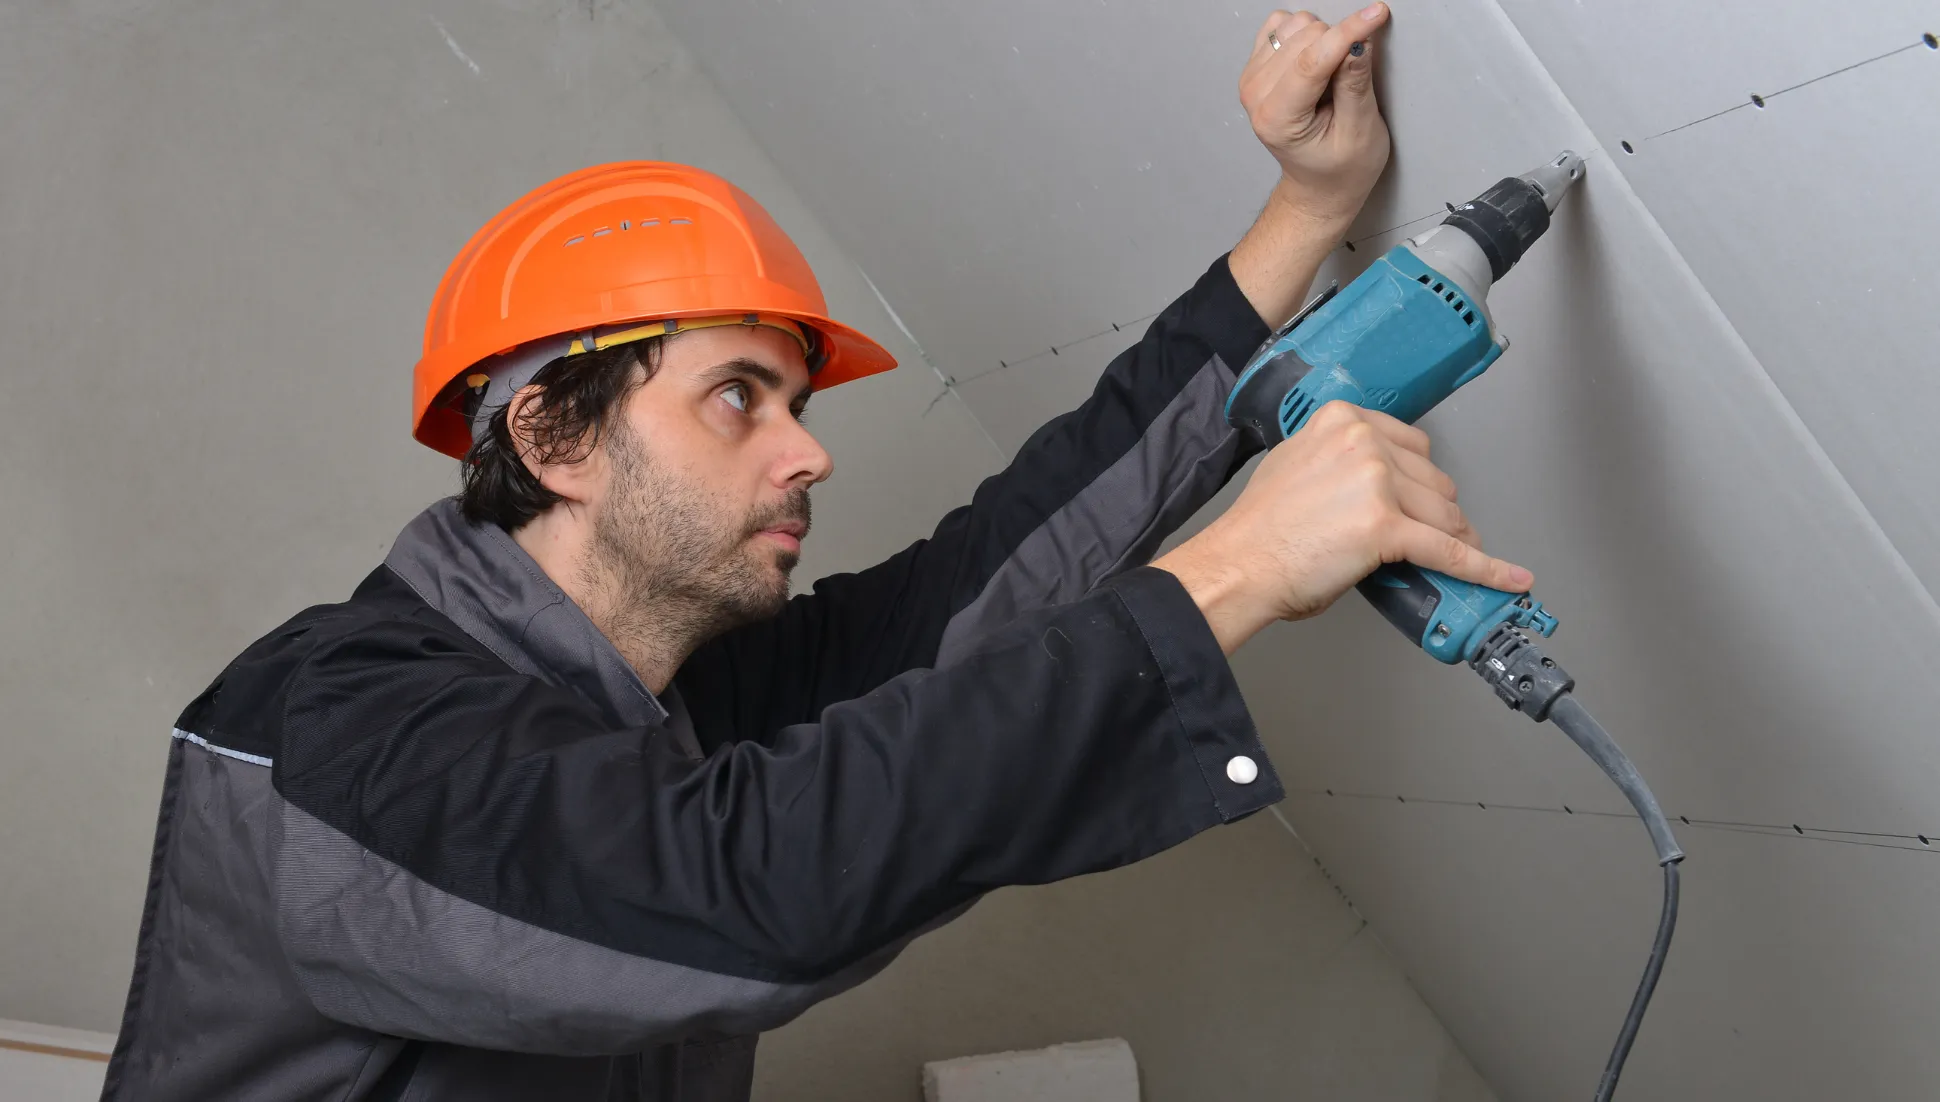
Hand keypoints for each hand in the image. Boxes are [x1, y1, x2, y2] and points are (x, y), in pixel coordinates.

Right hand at [1153, 402, 1532, 654]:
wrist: (1239, 564)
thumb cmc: (1260, 528)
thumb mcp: (1298, 465)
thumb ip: (1341, 461)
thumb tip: (1377, 485)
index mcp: (1342, 419)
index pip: (1413, 445)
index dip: (1422, 482)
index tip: (1426, 500)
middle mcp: (1363, 441)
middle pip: (1434, 479)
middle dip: (1437, 513)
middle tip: (1430, 540)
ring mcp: (1377, 482)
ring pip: (1444, 515)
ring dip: (1452, 540)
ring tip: (1450, 560)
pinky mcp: (1386, 528)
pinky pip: (1448, 550)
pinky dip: (1483, 568)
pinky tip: (1509, 577)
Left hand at [1240, 5, 1392, 225]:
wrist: (1318, 185)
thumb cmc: (1340, 168)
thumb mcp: (1361, 133)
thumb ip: (1356, 85)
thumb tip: (1358, 40)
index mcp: (1278, 119)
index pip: (1312, 60)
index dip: (1349, 31)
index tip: (1377, 15)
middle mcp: (1256, 95)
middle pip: (1306, 35)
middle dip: (1339, 47)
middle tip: (1347, 83)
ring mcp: (1252, 77)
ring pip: (1296, 24)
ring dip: (1323, 41)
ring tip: (1330, 79)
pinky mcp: (1257, 64)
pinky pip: (1284, 24)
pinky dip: (1307, 35)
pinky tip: (1316, 63)